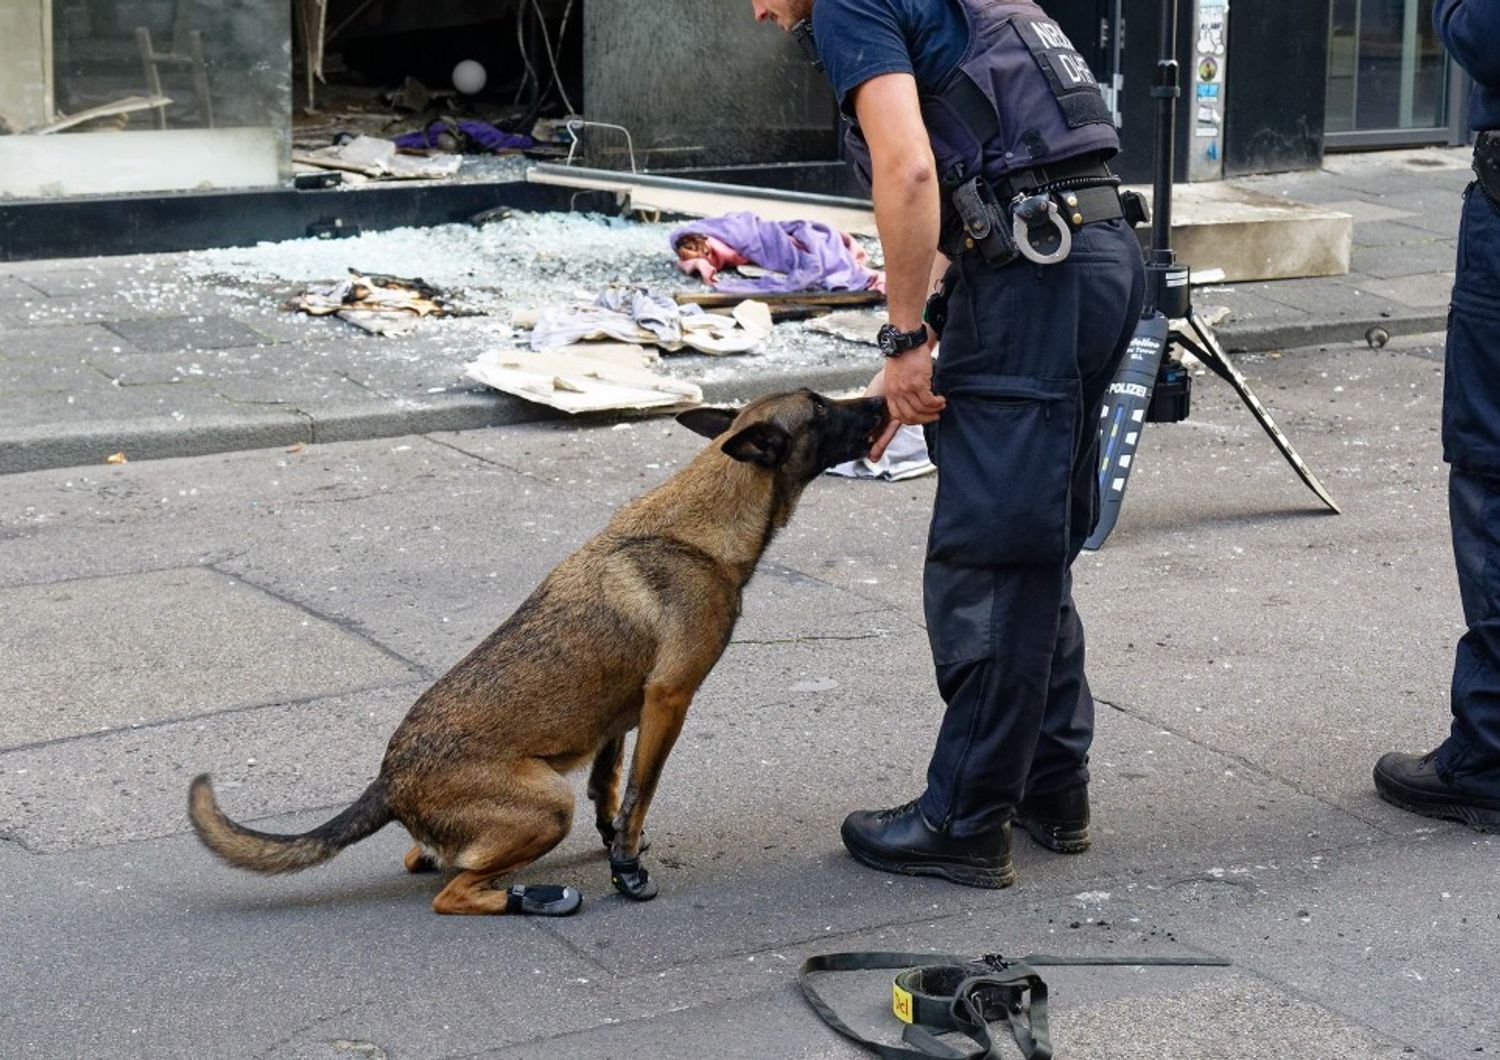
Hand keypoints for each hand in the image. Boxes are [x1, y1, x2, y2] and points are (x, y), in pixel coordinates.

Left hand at [864, 339, 943, 460]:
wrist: (904, 340)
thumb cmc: (903, 356)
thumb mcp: (895, 375)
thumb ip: (900, 389)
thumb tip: (910, 400)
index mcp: (890, 392)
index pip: (897, 416)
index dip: (907, 423)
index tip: (917, 421)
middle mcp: (896, 393)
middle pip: (910, 417)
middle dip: (924, 420)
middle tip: (935, 416)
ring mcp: (906, 388)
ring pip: (921, 409)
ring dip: (933, 411)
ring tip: (940, 407)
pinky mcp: (917, 382)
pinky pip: (928, 400)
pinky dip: (936, 403)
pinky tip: (941, 400)